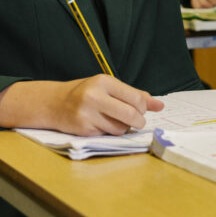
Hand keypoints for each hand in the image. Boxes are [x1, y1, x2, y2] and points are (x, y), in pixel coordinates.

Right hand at [0, 75, 163, 135]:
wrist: (55, 103)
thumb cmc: (88, 93)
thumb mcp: (109, 87)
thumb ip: (135, 95)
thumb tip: (160, 105)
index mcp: (104, 81)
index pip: (135, 97)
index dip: (144, 107)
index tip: (143, 110)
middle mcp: (94, 96)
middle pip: (130, 114)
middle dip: (139, 121)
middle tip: (138, 122)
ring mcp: (87, 114)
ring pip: (120, 128)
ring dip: (124, 128)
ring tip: (117, 121)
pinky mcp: (82, 129)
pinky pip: (107, 135)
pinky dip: (110, 132)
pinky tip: (103, 125)